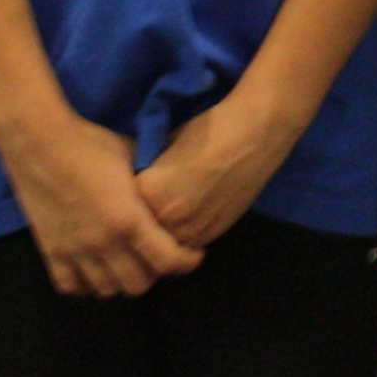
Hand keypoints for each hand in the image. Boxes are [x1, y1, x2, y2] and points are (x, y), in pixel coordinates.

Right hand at [0, 108, 200, 297]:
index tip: (192, 253)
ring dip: (120, 281)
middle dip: (154, 273)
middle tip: (156, 257)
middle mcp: (104, 243)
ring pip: (106, 290)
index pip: (168, 261)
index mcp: (130, 219)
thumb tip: (176, 180)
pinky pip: (71, 286)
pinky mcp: (51, 251)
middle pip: (138, 285)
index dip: (187, 262)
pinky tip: (92, 270)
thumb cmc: (90, 142)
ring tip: (125, 265)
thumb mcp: (133, 156)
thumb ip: (154, 179)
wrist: (40, 141)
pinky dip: (85, 284)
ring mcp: (75, 251)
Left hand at [135, 90, 292, 251]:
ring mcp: (190, 232)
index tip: (134, 190)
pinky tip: (193, 212)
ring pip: (165, 243)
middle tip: (155, 202)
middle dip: (145, 220)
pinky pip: (188, 243)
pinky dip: (186, 234)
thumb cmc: (207, 132)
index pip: (124, 207)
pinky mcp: (212, 236)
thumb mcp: (164, 147)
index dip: (128, 198)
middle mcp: (165, 219)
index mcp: (147, 193)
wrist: (252, 137)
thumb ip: (148, 173)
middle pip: (143, 230)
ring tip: (174, 209)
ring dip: (166, 233)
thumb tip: (137, 186)